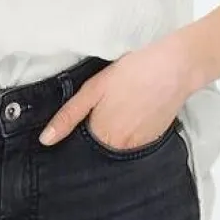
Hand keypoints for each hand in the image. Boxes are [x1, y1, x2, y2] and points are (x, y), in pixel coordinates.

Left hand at [38, 38, 196, 147]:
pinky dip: (128, 134)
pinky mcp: (154, 141)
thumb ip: (68, 116)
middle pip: (98, 151)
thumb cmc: (131, 73)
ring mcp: (139, 147)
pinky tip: (131, 115)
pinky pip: (133, 145)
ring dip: (111, 138)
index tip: (76, 127)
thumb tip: (45, 140)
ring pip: (116, 149)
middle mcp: (120, 148)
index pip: (80, 149)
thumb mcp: (93, 89)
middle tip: (97, 115)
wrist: (174, 68)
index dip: (76, 138)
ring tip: (116, 113)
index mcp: (102, 136)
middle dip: (92, 139)